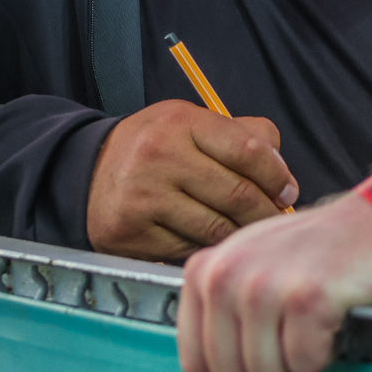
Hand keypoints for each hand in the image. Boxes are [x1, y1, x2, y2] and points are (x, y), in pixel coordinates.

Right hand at [87, 99, 300, 260]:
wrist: (85, 172)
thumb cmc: (155, 147)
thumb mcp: (193, 123)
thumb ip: (243, 136)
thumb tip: (284, 178)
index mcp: (181, 123)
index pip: (248, 150)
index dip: (277, 175)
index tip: (287, 191)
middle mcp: (160, 157)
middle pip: (237, 194)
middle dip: (265, 212)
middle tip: (274, 219)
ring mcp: (143, 198)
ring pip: (216, 228)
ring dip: (240, 235)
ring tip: (246, 231)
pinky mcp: (131, 234)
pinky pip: (189, 249)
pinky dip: (207, 249)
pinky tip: (210, 241)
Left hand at [177, 188, 371, 371]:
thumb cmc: (325, 252)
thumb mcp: (255, 264)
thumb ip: (220, 305)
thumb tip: (203, 366)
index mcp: (205, 270)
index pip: (196, 363)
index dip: (239, 361)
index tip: (269, 334)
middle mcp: (226, 274)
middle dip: (271, 368)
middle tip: (298, 329)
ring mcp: (265, 286)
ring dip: (300, 363)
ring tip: (317, 321)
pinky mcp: (307, 298)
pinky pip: (306, 365)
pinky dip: (328, 352)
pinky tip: (336, 315)